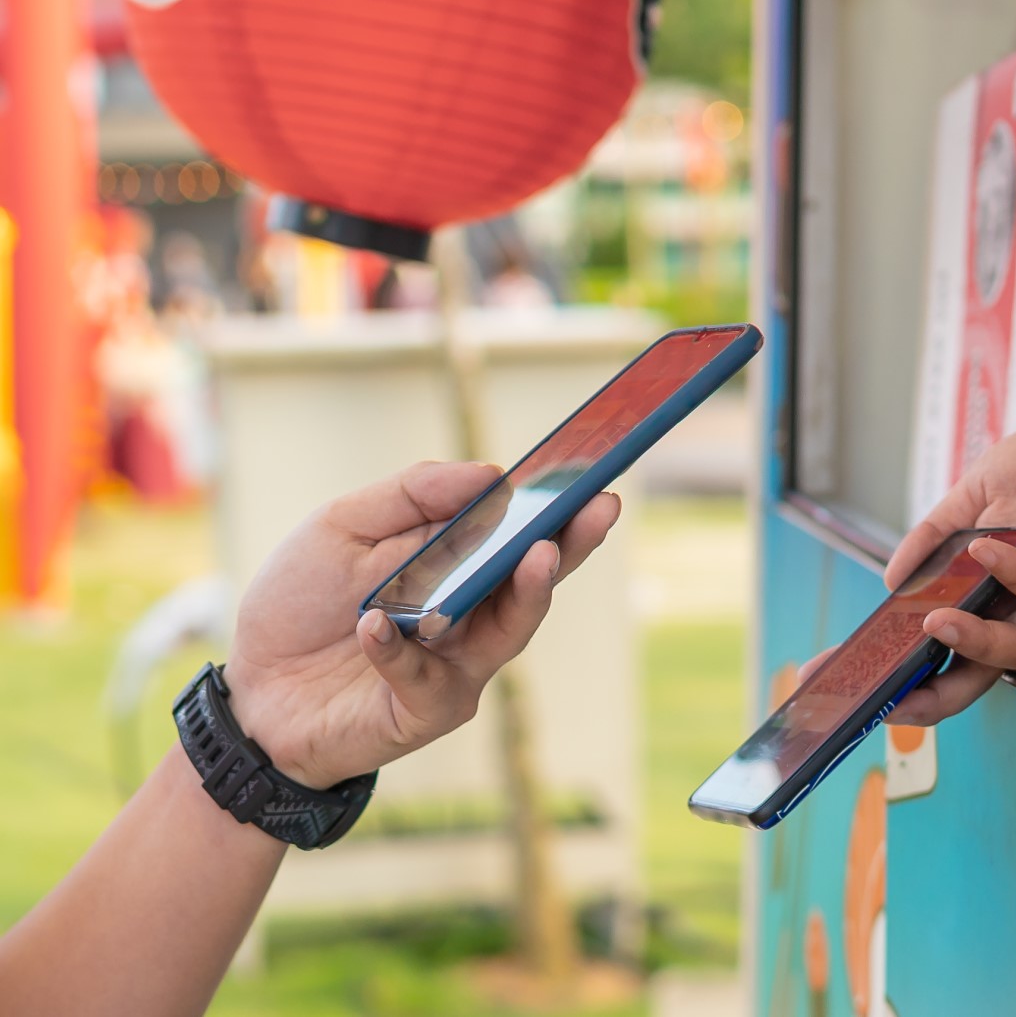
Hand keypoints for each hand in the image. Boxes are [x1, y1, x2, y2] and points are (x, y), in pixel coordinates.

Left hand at [223, 461, 621, 788]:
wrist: (249, 693)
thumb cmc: (301, 605)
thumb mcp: (342, 528)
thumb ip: (410, 496)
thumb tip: (488, 474)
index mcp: (460, 567)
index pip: (520, 532)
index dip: (558, 504)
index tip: (589, 470)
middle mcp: (474, 617)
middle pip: (537, 580)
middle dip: (572, 542)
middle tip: (598, 507)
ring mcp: (458, 668)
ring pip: (509, 632)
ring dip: (526, 592)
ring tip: (536, 553)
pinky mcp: (425, 712)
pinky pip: (425, 678)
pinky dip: (397, 651)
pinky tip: (371, 626)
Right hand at [888, 412, 1015, 725]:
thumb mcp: (980, 490)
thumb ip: (936, 534)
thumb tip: (890, 580)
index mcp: (997, 593)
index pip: (945, 649)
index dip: (901, 668)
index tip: (845, 673)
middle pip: (974, 673)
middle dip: (927, 694)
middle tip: (885, 697)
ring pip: (1015, 648)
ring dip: (970, 643)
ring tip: (931, 624)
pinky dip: (1010, 573)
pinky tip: (982, 549)